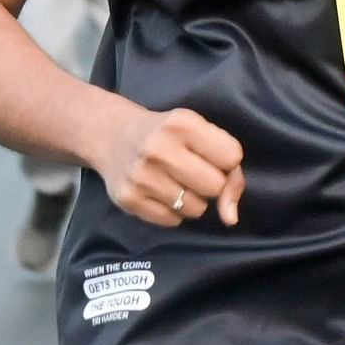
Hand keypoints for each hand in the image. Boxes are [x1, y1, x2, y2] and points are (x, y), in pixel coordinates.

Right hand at [97, 105, 245, 229]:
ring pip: (196, 209)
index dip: (227, 161)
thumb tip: (231, 219)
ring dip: (192, 200)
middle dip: (211, 183)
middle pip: (215, 186)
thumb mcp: (200, 133)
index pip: (232, 157)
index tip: (211, 156)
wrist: (113, 136)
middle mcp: (158, 148)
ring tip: (174, 180)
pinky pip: (173, 221)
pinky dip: (173, 211)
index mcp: (182, 124)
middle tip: (192, 171)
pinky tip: (159, 191)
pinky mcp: (128, 198)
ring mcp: (140, 175)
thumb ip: (230, 168)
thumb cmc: (168, 136)